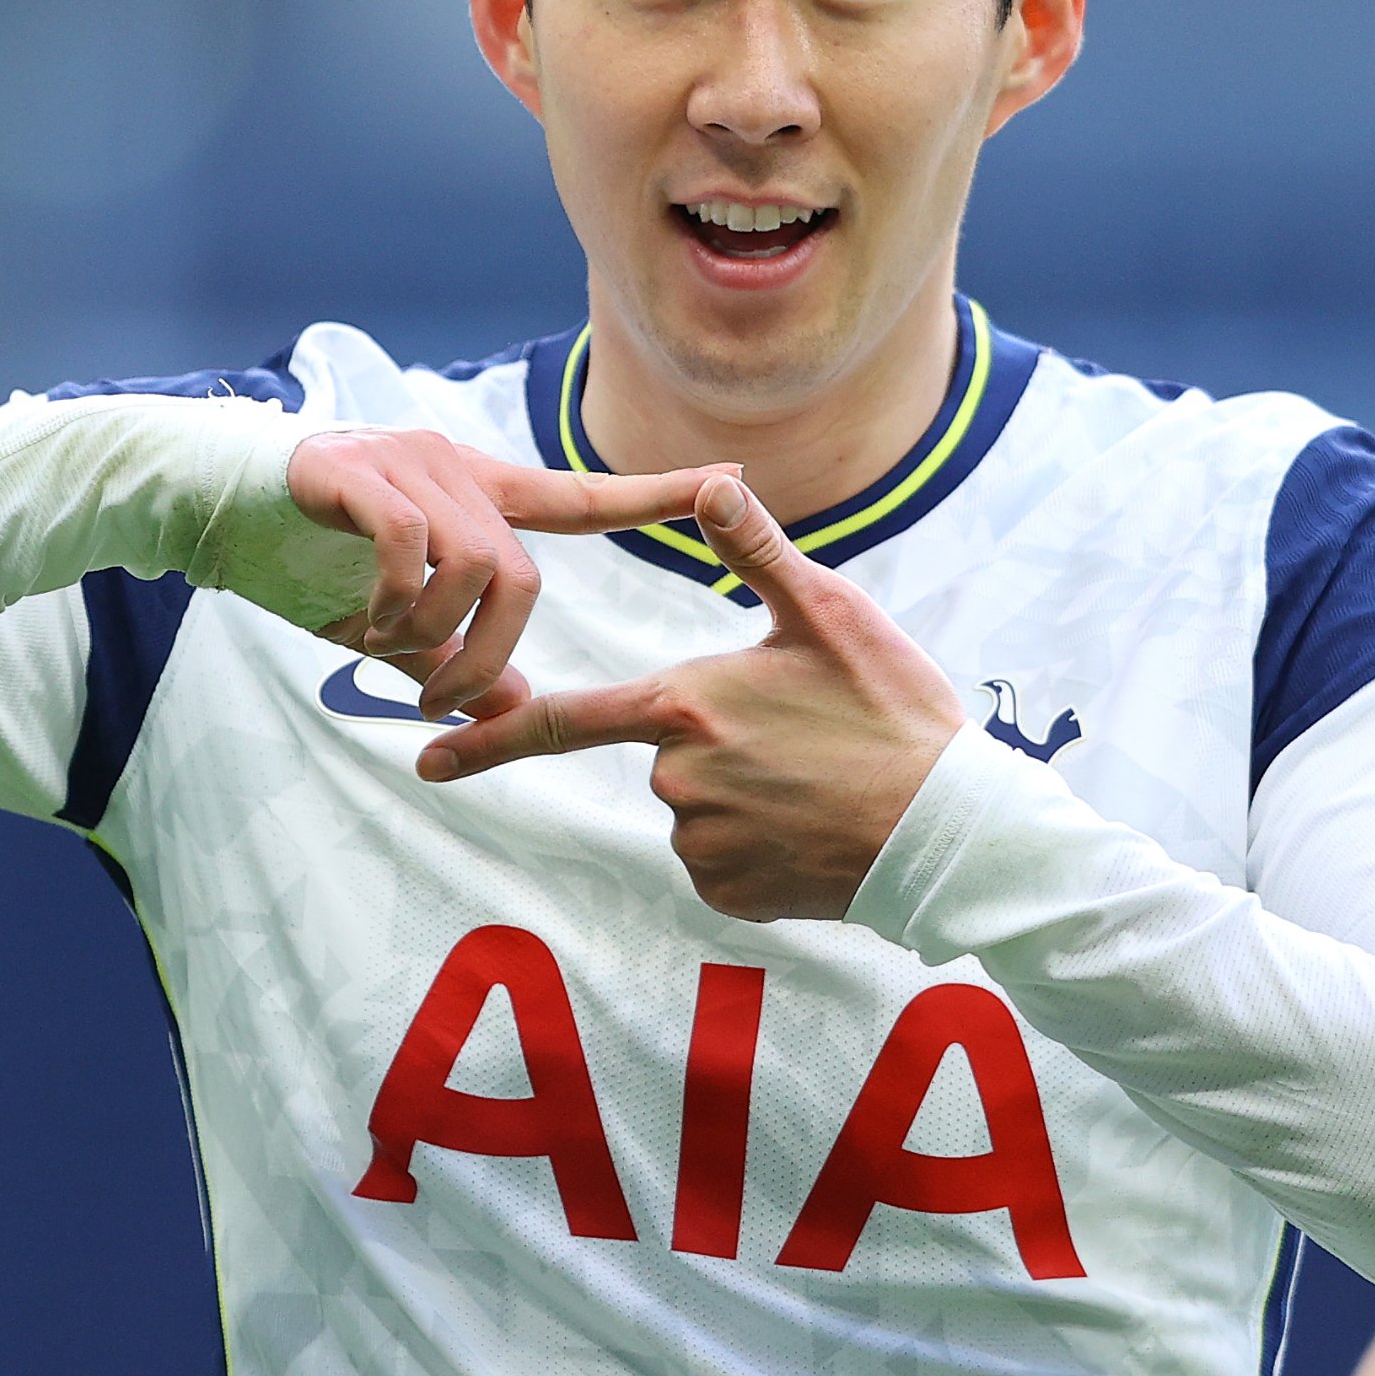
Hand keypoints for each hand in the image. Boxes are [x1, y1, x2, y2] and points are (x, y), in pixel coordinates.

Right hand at [284, 429, 724, 720]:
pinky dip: (398, 598)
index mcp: (477, 496)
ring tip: (392, 654)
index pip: (582, 496)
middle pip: (520, 574)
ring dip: (438, 635)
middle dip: (489, 654)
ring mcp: (407, 462)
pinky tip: (367, 622)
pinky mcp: (355, 469)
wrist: (206, 502)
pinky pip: (410, 543)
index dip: (656, 493)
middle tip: (442, 698)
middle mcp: (455, 468)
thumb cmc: (305, 559)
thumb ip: (455, 657)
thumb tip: (515, 712)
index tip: (732, 485)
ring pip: (471, 564)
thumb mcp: (394, 621)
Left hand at [417, 474, 966, 920]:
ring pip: (697, 810)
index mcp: (686, 704)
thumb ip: (756, 552)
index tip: (426, 756)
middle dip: (716, 745)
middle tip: (803, 740)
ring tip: (819, 782)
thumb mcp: (829, 616)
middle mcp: (678, 779)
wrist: (948, 829)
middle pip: (667, 755)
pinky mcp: (730, 893)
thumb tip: (714, 483)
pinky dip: (758, 846)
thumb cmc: (892, 712)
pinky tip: (812, 828)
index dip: (489, 739)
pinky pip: (722, 861)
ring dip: (742, 795)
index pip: (567, 721)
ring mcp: (701, 843)